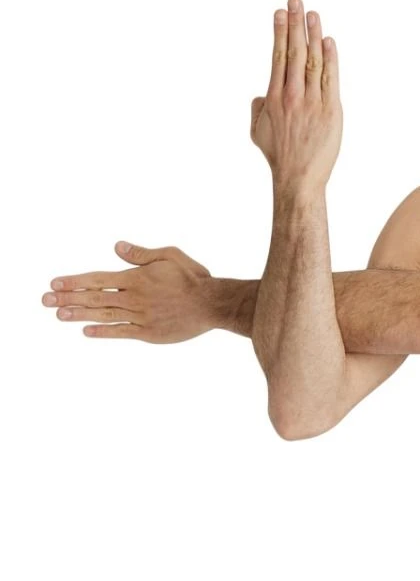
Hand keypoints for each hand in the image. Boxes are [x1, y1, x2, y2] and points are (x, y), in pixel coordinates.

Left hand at [41, 242, 213, 341]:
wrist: (212, 304)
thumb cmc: (194, 277)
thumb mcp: (169, 255)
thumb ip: (141, 254)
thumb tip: (117, 247)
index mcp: (136, 278)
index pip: (98, 278)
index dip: (75, 281)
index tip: (55, 282)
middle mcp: (134, 298)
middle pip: (95, 297)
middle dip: (68, 298)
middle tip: (45, 299)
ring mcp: (141, 317)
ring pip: (104, 315)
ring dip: (79, 314)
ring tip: (59, 315)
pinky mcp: (149, 333)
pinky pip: (121, 332)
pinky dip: (103, 331)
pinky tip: (86, 331)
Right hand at [250, 0, 341, 190]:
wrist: (298, 178)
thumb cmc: (278, 156)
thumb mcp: (257, 131)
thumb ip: (257, 107)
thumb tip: (260, 95)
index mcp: (273, 96)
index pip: (278, 56)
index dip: (280, 31)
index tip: (280, 12)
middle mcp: (291, 94)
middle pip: (294, 51)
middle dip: (295, 23)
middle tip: (296, 0)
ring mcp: (312, 101)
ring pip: (313, 60)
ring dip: (313, 34)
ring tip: (313, 14)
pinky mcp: (331, 110)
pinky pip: (330, 78)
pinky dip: (331, 58)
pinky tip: (329, 41)